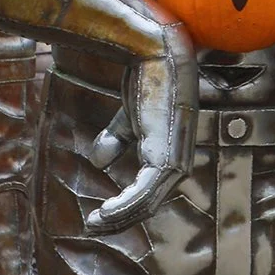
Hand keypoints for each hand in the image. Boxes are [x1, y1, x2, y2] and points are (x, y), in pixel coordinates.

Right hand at [85, 22, 197, 232]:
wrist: (152, 48)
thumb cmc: (145, 76)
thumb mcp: (127, 115)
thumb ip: (119, 137)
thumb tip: (99, 162)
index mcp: (172, 150)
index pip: (153, 190)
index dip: (128, 206)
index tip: (101, 215)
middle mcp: (179, 157)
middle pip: (151, 202)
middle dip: (123, 218)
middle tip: (94, 225)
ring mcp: (176, 155)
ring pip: (149, 201)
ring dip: (121, 216)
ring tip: (96, 222)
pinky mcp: (166, 151)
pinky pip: (147, 190)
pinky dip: (127, 205)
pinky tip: (107, 211)